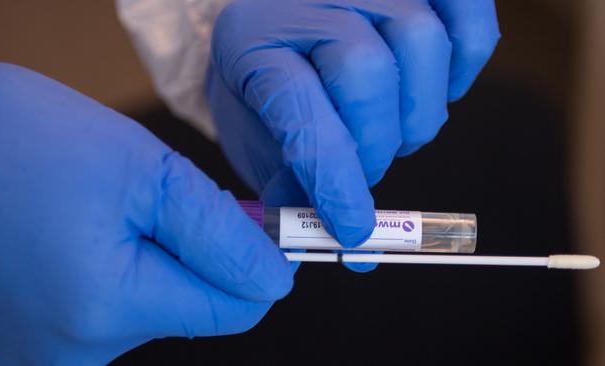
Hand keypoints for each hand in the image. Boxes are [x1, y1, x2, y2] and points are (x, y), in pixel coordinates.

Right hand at [0, 58, 291, 364]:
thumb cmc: (17, 138)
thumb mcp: (143, 170)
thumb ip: (219, 233)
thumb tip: (272, 278)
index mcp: (102, 310)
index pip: (228, 310)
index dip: (256, 264)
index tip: (260, 226)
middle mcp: (70, 355)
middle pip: (186, 310)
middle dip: (192, 254)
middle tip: (155, 198)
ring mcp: (42, 356)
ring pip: (146, 310)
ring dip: (149, 261)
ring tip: (100, 211)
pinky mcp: (26, 344)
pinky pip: (104, 313)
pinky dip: (113, 273)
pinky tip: (78, 233)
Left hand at [207, 0, 498, 269]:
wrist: (277, 30)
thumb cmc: (267, 90)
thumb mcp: (261, 139)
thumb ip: (298, 193)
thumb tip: (355, 251)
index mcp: (252, 42)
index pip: (302, 112)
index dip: (334, 178)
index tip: (354, 228)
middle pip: (367, 73)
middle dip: (377, 143)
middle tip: (368, 167)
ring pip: (422, 42)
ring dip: (418, 112)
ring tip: (395, 129)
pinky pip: (468, 22)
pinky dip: (465, 68)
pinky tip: (433, 90)